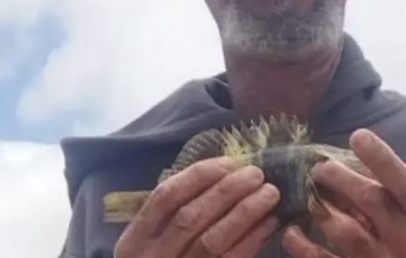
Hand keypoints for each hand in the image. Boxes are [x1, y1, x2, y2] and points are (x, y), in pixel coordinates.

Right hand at [114, 157, 280, 257]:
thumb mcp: (154, 243)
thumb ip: (173, 215)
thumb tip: (221, 174)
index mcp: (134, 240)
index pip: (165, 196)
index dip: (199, 175)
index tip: (229, 162)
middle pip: (191, 216)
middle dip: (227, 190)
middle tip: (257, 173)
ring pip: (213, 240)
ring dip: (245, 212)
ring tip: (270, 193)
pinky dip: (252, 240)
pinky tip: (269, 223)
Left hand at [282, 129, 405, 257]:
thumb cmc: (404, 242)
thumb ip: (384, 192)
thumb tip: (346, 160)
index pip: (404, 183)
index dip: (382, 158)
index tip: (359, 135)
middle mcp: (403, 239)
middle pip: (373, 201)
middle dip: (342, 178)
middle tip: (319, 167)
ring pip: (348, 232)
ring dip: (322, 210)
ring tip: (306, 196)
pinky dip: (304, 246)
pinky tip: (292, 233)